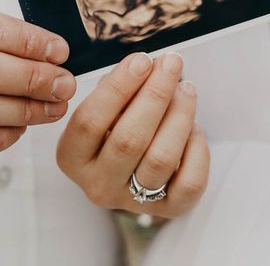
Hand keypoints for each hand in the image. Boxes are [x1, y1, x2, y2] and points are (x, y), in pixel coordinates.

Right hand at [57, 52, 209, 217]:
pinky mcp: (168, 209)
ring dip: (179, 115)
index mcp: (73, 156)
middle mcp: (98, 184)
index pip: (89, 120)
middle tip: (171, 64)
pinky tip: (193, 127)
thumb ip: (120, 87)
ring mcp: (132, 201)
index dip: (118, 87)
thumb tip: (148, 66)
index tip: (141, 60)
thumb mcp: (105, 107)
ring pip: (161, 159)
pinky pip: (189, 183)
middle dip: (155, 94)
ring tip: (186, 88)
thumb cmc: (116, 126)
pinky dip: (196, 149)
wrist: (133, 168)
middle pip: (129, 139)